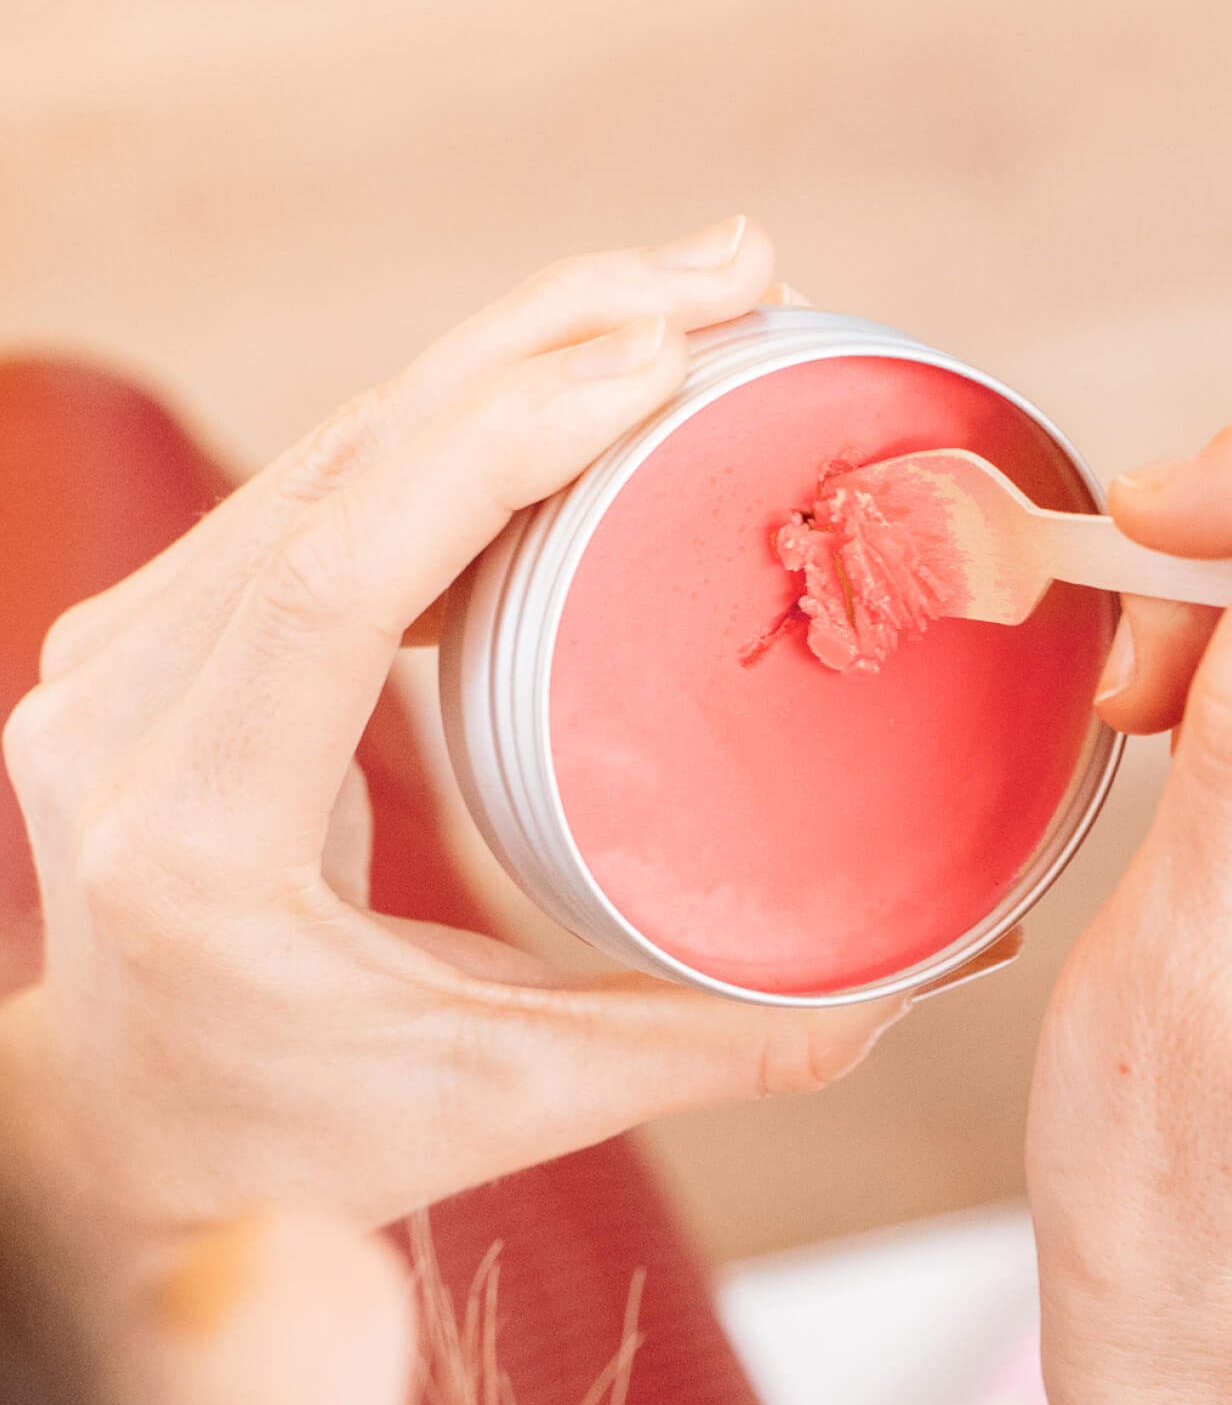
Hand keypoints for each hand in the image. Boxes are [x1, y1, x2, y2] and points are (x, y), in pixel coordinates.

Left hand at [0, 218, 905, 1234]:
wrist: (137, 1126)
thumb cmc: (310, 1129)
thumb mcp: (520, 1094)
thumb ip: (728, 1038)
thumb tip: (934, 967)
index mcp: (196, 840)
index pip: (328, 582)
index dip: (491, 445)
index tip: (658, 361)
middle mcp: (125, 717)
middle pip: (336, 464)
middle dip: (541, 343)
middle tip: (731, 275)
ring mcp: (124, 654)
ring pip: (329, 442)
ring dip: (508, 349)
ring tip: (687, 296)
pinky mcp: (164, 627)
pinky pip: (321, 477)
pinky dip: (457, 410)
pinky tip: (574, 372)